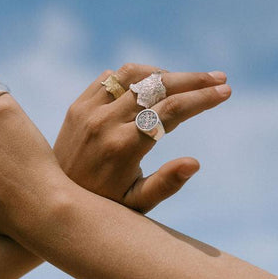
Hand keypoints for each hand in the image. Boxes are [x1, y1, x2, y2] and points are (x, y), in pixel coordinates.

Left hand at [54, 63, 230, 211]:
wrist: (51, 199)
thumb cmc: (103, 205)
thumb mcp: (137, 205)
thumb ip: (165, 184)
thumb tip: (195, 163)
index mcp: (123, 148)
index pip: (171, 111)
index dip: (202, 98)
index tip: (226, 91)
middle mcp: (104, 123)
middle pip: (157, 86)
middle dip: (193, 79)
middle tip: (219, 78)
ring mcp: (88, 110)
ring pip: (133, 74)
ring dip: (165, 72)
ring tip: (188, 81)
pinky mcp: (78, 105)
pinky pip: (111, 77)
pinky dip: (137, 75)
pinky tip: (154, 84)